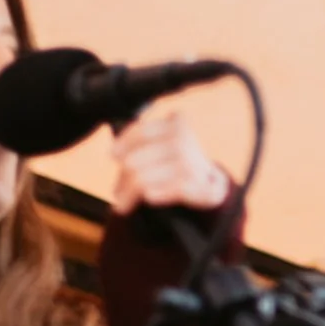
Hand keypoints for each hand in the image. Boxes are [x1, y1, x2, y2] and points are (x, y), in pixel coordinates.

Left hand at [110, 112, 228, 214]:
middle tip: (118, 191)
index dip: (123, 144)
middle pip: (134, 160)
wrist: (211, 184)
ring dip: (128, 194)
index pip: (140, 132)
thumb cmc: (178, 162)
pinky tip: (148, 199)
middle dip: (122, 179)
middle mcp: (183, 139)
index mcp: (177, 122)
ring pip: (140, 179)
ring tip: (123, 203)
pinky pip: (155, 192)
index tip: (113, 155)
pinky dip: (148, 197)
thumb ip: (142, 141)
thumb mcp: (165, 143)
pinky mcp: (191, 184)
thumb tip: (114, 153)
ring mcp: (188, 162)